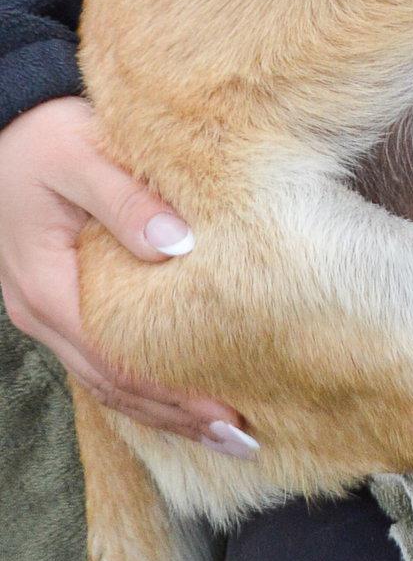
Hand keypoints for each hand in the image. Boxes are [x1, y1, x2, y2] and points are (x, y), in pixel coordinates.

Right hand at [0, 97, 254, 450]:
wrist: (3, 120)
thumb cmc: (42, 136)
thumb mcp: (81, 155)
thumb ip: (127, 201)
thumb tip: (179, 246)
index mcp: (49, 287)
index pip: (119, 361)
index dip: (174, 392)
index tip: (227, 412)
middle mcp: (44, 312)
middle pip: (114, 385)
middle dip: (177, 417)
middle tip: (242, 440)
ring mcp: (48, 308)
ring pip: (106, 378)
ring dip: (161, 407)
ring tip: (221, 430)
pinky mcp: (60, 295)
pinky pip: (100, 356)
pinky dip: (140, 381)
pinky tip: (176, 392)